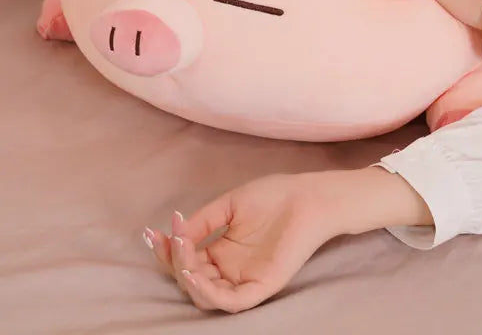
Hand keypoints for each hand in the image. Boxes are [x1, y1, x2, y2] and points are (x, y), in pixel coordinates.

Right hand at [144, 167, 431, 312]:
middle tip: (173, 240)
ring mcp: (247, 280)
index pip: (188, 262)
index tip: (154, 234)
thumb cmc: (275, 196)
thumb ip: (203, 221)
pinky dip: (209, 293)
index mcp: (223, 253)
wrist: (309, 196)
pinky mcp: (262, 286)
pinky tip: (195, 272)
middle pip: (192, 281)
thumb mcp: (230, 205)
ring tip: (183, 255)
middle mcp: (232, 270)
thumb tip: (174, 233)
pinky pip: (231, 302)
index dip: (169, 252)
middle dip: (176, 263)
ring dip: (188, 279)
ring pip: (206, 296)